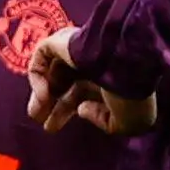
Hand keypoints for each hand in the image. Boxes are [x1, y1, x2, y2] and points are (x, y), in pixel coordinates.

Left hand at [24, 27, 155, 137]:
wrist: (131, 67)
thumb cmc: (133, 97)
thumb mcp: (126, 124)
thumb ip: (103, 122)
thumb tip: (80, 109)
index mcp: (107, 80)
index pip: (80, 94)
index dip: (64, 112)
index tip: (50, 127)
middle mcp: (91, 64)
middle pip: (62, 84)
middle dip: (49, 104)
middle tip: (39, 120)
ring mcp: (77, 51)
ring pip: (50, 71)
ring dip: (41, 93)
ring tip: (36, 113)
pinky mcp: (63, 41)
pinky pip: (41, 56)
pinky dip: (38, 78)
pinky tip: (45, 96)